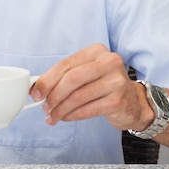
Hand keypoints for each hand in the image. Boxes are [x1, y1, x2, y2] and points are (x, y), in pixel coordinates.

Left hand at [30, 43, 153, 130]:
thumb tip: (37, 87)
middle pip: (72, 79)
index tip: (35, 93)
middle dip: (53, 95)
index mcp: (97, 51)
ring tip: (52, 116)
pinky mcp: (118, 101)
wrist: (133, 101)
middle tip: (43, 107)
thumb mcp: (86, 73)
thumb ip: (65, 76)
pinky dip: (72, 116)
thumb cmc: (103, 85)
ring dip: (61, 109)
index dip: (47, 80)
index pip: (66, 64)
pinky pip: (87, 110)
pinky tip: (65, 118)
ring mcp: (116, 81)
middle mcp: (109, 62)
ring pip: (78, 97)